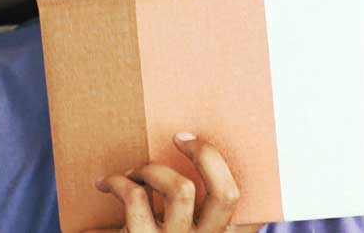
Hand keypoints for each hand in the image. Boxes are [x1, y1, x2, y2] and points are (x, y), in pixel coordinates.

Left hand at [92, 133, 254, 232]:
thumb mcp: (181, 229)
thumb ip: (197, 215)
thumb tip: (204, 162)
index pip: (254, 217)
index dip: (256, 185)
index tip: (235, 159)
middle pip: (226, 194)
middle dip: (206, 155)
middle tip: (181, 139)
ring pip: (181, 189)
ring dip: (153, 169)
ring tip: (135, 171)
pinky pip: (135, 197)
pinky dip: (118, 182)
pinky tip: (108, 183)